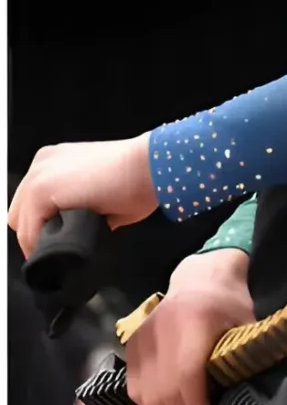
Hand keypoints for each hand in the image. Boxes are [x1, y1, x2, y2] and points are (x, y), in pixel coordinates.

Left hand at [7, 134, 157, 261]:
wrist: (149, 167)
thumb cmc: (136, 177)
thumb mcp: (96, 188)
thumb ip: (75, 205)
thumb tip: (71, 229)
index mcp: (54, 159)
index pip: (30, 204)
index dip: (42, 225)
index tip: (60, 237)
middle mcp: (41, 163)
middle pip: (19, 215)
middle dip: (38, 232)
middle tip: (64, 242)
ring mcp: (39, 175)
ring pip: (22, 227)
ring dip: (41, 240)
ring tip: (69, 243)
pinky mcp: (41, 191)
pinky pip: (29, 233)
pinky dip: (43, 245)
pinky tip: (66, 242)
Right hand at [123, 248, 253, 404]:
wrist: (201, 274)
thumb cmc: (229, 300)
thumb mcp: (245, 323)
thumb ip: (238, 356)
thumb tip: (236, 392)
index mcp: (196, 322)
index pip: (187, 376)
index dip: (196, 403)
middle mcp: (163, 330)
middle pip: (163, 390)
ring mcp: (143, 337)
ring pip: (145, 393)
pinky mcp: (131, 343)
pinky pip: (135, 386)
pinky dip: (149, 398)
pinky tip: (167, 397)